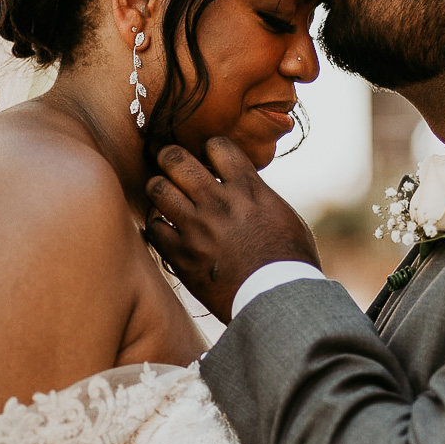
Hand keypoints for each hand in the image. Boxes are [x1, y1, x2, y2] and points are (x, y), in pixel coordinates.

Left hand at [145, 137, 320, 322]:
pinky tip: (165, 229)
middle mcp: (218, 202)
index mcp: (247, 189)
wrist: (279, 298)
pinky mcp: (182, 255)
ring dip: (159, 187)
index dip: (210, 148)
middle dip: (169, 156)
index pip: (216, 145)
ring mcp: (197, 228)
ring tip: (164, 193)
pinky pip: (153, 227)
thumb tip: (243, 184)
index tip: (209, 158)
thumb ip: (258, 195)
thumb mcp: (283, 215)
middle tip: (169, 162)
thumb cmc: (290, 260)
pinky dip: (156, 225)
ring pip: (158, 188)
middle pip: (176, 159)